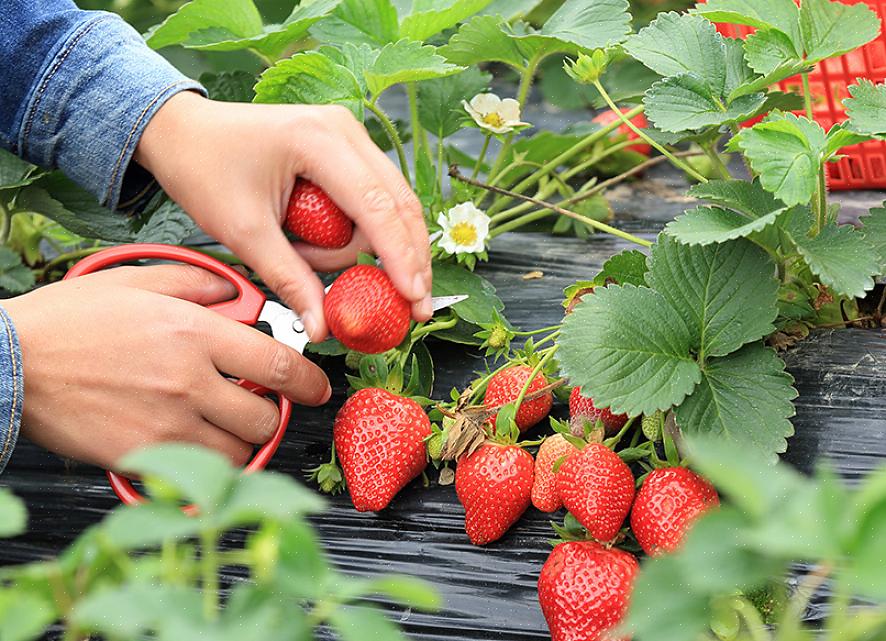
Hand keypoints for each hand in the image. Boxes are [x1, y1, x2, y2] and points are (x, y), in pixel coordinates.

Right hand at [3, 265, 329, 469]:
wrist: (11, 363)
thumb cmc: (69, 322)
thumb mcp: (137, 280)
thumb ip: (197, 282)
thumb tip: (235, 291)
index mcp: (194, 334)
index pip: (277, 364)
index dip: (308, 381)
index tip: (316, 388)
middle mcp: (188, 382)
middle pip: (266, 416)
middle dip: (273, 414)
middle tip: (261, 405)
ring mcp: (166, 424)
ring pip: (238, 451)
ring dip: (242, 441)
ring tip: (224, 425)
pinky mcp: (142, 455)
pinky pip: (197, 472)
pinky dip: (206, 463)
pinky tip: (193, 443)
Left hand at [133, 92, 432, 341]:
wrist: (181, 131)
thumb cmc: (203, 169)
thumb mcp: (244, 232)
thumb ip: (289, 279)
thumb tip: (321, 327)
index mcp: (318, 140)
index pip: (377, 207)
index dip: (400, 258)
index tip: (414, 298)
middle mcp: (344, 130)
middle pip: (399, 203)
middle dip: (407, 258)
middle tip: (412, 305)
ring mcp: (348, 135)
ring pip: (392, 203)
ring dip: (373, 246)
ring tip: (312, 260)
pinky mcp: (345, 148)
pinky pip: (374, 197)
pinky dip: (366, 231)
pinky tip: (338, 251)